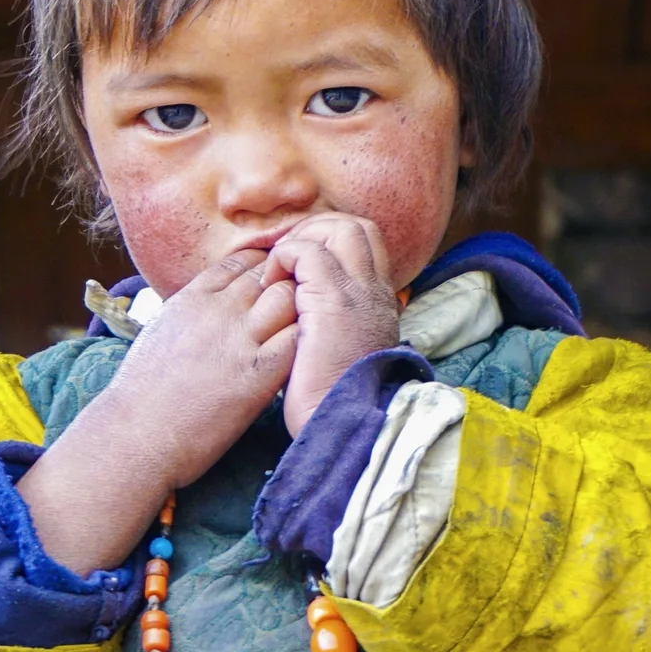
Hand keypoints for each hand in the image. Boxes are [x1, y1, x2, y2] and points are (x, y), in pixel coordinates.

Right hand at [112, 247, 300, 485]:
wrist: (136, 435)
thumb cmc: (140, 395)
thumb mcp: (160, 332)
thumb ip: (190, 313)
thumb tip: (207, 307)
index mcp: (191, 297)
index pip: (240, 261)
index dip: (262, 268)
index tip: (271, 285)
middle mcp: (218, 310)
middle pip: (270, 273)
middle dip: (286, 284)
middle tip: (295, 310)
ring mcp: (240, 339)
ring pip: (288, 297)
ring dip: (299, 310)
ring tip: (301, 333)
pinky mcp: (259, 373)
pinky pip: (297, 339)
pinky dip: (306, 340)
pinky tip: (304, 356)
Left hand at [265, 213, 401, 433]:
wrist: (343, 425)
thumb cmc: (332, 400)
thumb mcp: (343, 354)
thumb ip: (336, 325)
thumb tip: (307, 311)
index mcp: (379, 304)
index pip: (366, 243)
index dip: (331, 239)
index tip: (300, 258)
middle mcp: (374, 292)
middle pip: (356, 227)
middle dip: (316, 229)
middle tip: (285, 256)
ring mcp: (357, 293)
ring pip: (338, 229)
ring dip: (302, 239)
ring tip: (278, 268)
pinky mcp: (332, 302)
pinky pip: (308, 253)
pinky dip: (285, 257)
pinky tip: (271, 281)